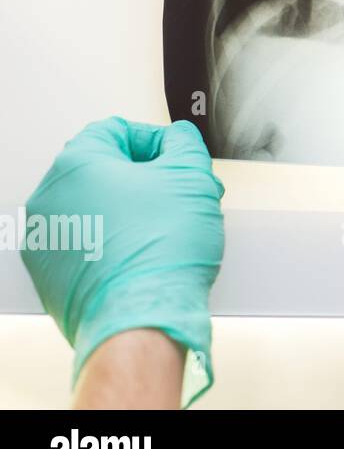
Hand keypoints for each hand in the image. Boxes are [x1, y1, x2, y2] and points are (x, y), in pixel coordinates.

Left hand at [21, 117, 224, 406]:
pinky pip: (88, 243)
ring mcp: (47, 239)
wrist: (143, 318)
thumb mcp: (192, 175)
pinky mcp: (52, 275)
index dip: (155, 142)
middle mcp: (50, 199)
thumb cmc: (160, 253)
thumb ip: (184, 142)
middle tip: (177, 197)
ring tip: (164, 230)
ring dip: (130, 212)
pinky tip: (145, 255)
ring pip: (96, 208)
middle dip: (145, 180)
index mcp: (77, 164)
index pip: (116, 130)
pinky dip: (114, 244)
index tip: (175, 159)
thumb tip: (177, 140)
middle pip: (104, 171)